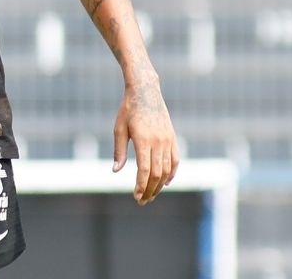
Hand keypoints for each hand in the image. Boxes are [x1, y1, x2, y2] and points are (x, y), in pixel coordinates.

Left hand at [114, 78, 178, 204]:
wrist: (146, 90)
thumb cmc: (128, 109)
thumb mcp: (119, 128)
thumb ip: (119, 150)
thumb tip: (115, 171)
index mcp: (143, 139)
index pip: (144, 170)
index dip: (141, 186)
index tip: (136, 196)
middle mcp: (158, 141)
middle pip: (156, 174)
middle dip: (150, 190)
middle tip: (143, 201)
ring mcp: (167, 140)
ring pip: (167, 169)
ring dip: (160, 185)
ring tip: (151, 194)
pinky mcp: (172, 137)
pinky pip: (175, 160)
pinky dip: (172, 173)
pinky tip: (166, 182)